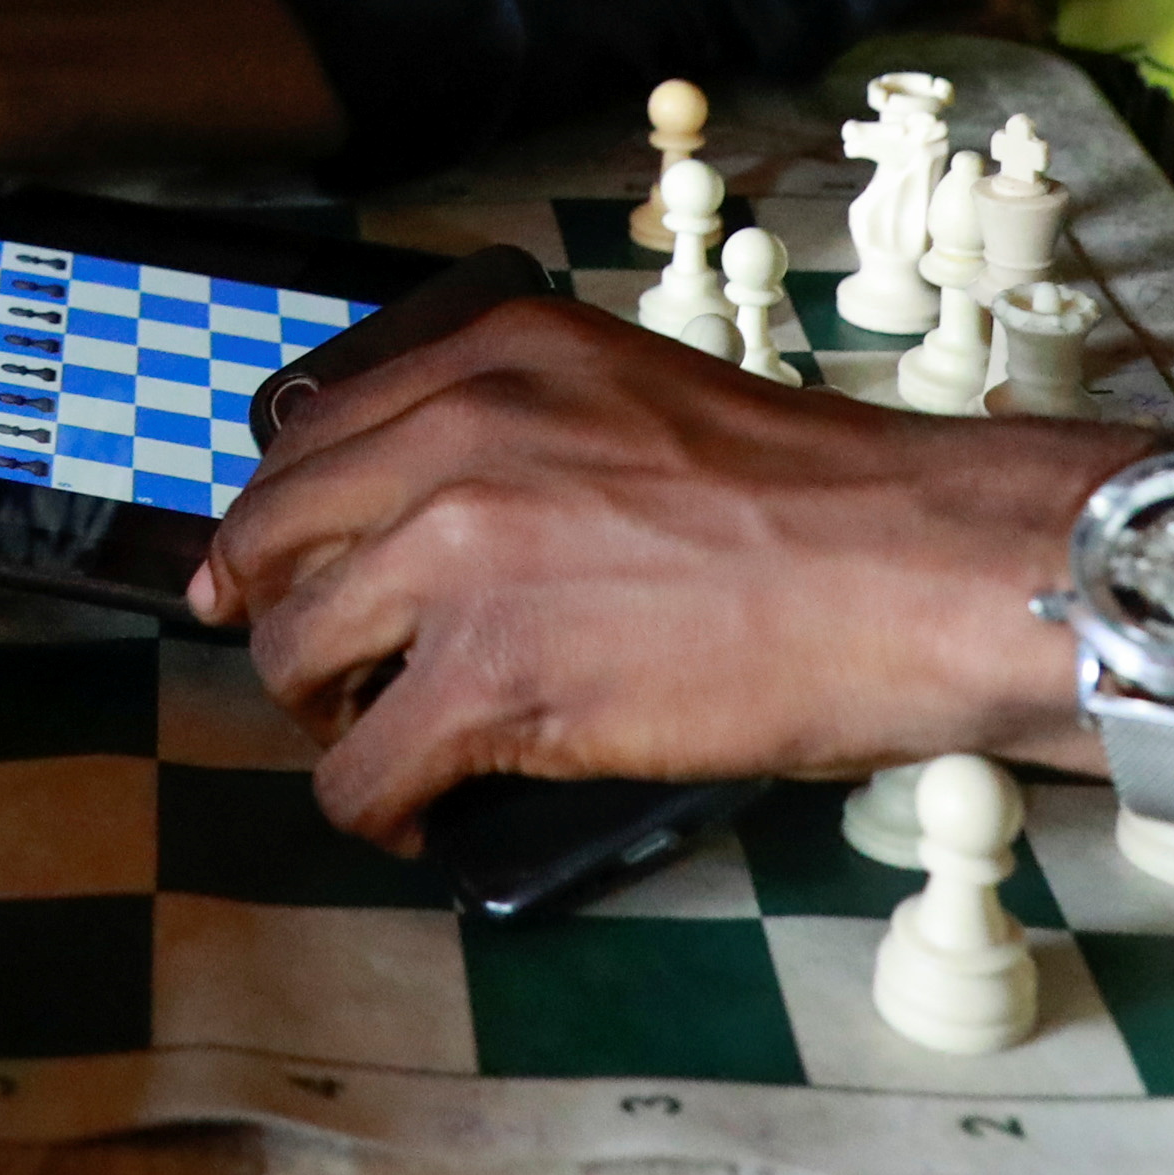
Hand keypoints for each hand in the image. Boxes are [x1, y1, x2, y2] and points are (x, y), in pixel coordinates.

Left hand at [192, 297, 1123, 845]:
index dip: (270, 526)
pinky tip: (424, 813)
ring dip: (329, 718)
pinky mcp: (493, 682)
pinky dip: (376, 808)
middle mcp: (456, 440)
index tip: (262, 577)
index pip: (305, 441)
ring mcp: (465, 560)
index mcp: (490, 361)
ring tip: (391, 743)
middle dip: (280, 623)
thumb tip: (422, 512)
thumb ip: (513, 429)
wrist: (912, 566)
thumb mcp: (628, 396)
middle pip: (272, 547)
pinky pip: (361, 772)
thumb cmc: (811, 499)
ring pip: (295, 660)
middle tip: (325, 677)